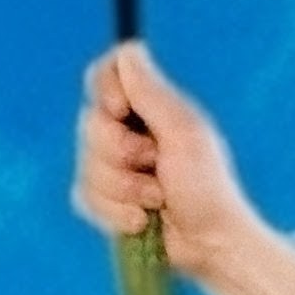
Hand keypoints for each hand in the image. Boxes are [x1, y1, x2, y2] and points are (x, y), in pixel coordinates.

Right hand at [72, 40, 294, 294]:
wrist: (210, 245)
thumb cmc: (208, 187)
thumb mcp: (184, 133)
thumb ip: (152, 92)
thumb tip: (130, 49)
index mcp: (150, 107)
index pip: (106, 73)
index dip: (104, 88)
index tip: (120, 109)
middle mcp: (128, 131)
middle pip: (89, 122)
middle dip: (122, 153)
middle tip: (157, 167)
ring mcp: (114, 167)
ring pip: (86, 165)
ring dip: (124, 189)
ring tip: (158, 200)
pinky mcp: (106, 200)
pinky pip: (84, 196)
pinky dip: (114, 212)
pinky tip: (140, 222)